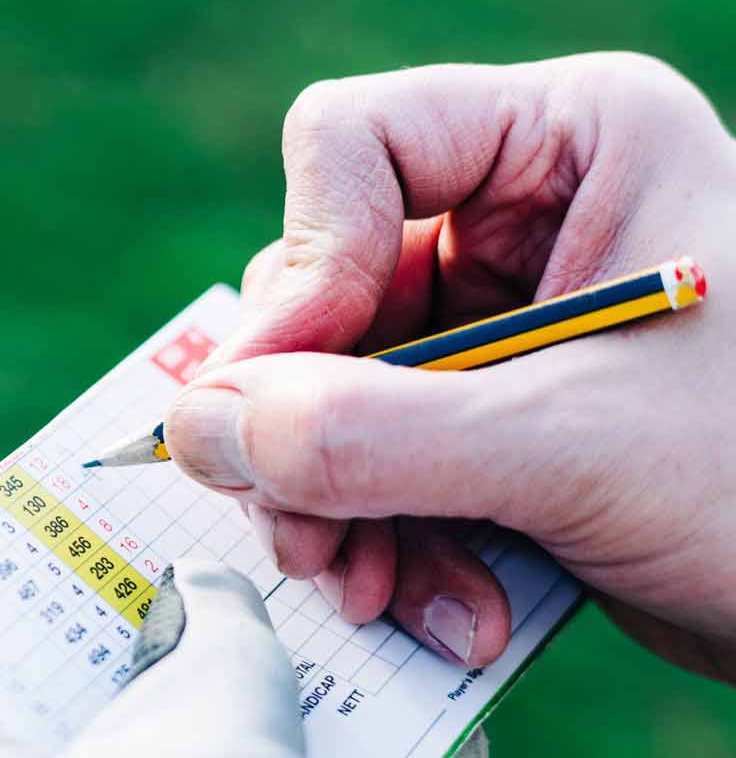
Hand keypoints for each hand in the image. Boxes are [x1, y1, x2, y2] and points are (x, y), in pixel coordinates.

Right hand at [163, 53, 735, 679]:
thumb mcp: (567, 448)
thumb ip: (365, 436)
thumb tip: (191, 428)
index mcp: (567, 146)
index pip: (351, 148)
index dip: (305, 270)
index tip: (287, 398)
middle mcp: (522, 217)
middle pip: (320, 291)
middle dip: (311, 435)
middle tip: (315, 540)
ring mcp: (503, 324)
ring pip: (329, 391)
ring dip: (339, 509)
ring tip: (380, 594)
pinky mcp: (495, 419)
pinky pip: (375, 461)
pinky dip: (388, 542)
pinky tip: (442, 611)